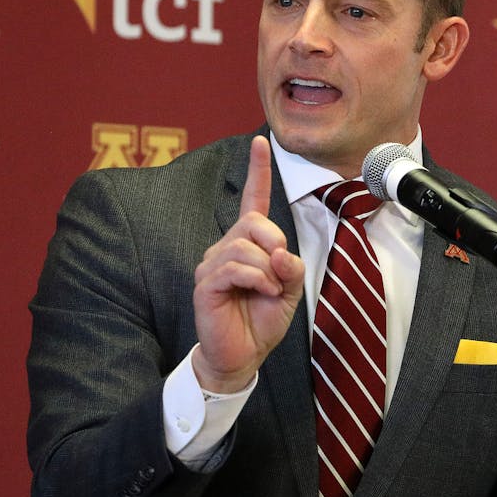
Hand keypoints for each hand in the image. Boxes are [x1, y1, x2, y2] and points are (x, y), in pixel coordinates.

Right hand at [192, 136, 304, 391]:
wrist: (242, 355)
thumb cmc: (262, 320)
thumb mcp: (290, 291)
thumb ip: (291, 267)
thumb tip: (279, 252)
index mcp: (248, 243)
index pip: (252, 200)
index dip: (257, 171)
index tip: (260, 141)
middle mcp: (226, 246)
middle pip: (255, 223)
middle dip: (276, 245)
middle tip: (279, 275)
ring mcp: (212, 264)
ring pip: (246, 247)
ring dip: (268, 271)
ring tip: (269, 291)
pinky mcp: (206, 283)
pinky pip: (235, 268)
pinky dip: (257, 280)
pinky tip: (260, 292)